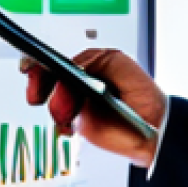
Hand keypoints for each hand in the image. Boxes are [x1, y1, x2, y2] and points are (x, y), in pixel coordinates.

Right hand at [21, 49, 166, 167]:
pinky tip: (71, 126)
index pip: (55, 60)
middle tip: (39, 94)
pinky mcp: (79, 125)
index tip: (32, 68)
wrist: (155, 124)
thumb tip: (71, 68)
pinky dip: (62, 125)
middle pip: (46, 81)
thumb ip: (94, 60)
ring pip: (53, 104)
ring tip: (69, 112)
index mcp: (86, 66)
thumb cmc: (139, 90)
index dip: (40, 63)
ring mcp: (76, 105)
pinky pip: (61, 125)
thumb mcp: (118, 64)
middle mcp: (77, 85)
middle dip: (40, 85)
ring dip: (56, 108)